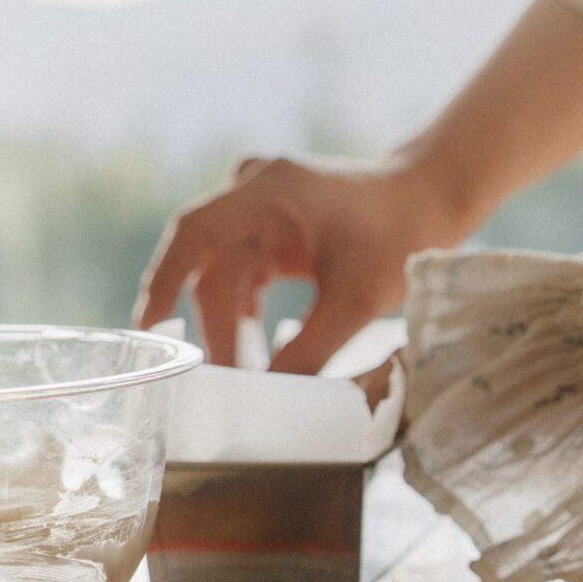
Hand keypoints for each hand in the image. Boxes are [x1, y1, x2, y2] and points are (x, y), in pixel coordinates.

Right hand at [132, 155, 468, 373]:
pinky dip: (240, 309)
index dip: (164, 280)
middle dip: (214, 326)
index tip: (152, 331)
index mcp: (269, 190)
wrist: (430, 199)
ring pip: (221, 271)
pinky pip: (237, 270)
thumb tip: (265, 393)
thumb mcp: (358, 299)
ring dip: (226, 321)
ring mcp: (257, 204)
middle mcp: (253, 188)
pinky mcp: (267, 225)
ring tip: (233, 371)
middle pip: (210, 264)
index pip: (195, 233)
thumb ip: (310, 347)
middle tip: (219, 381)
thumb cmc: (399, 236)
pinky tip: (248, 345)